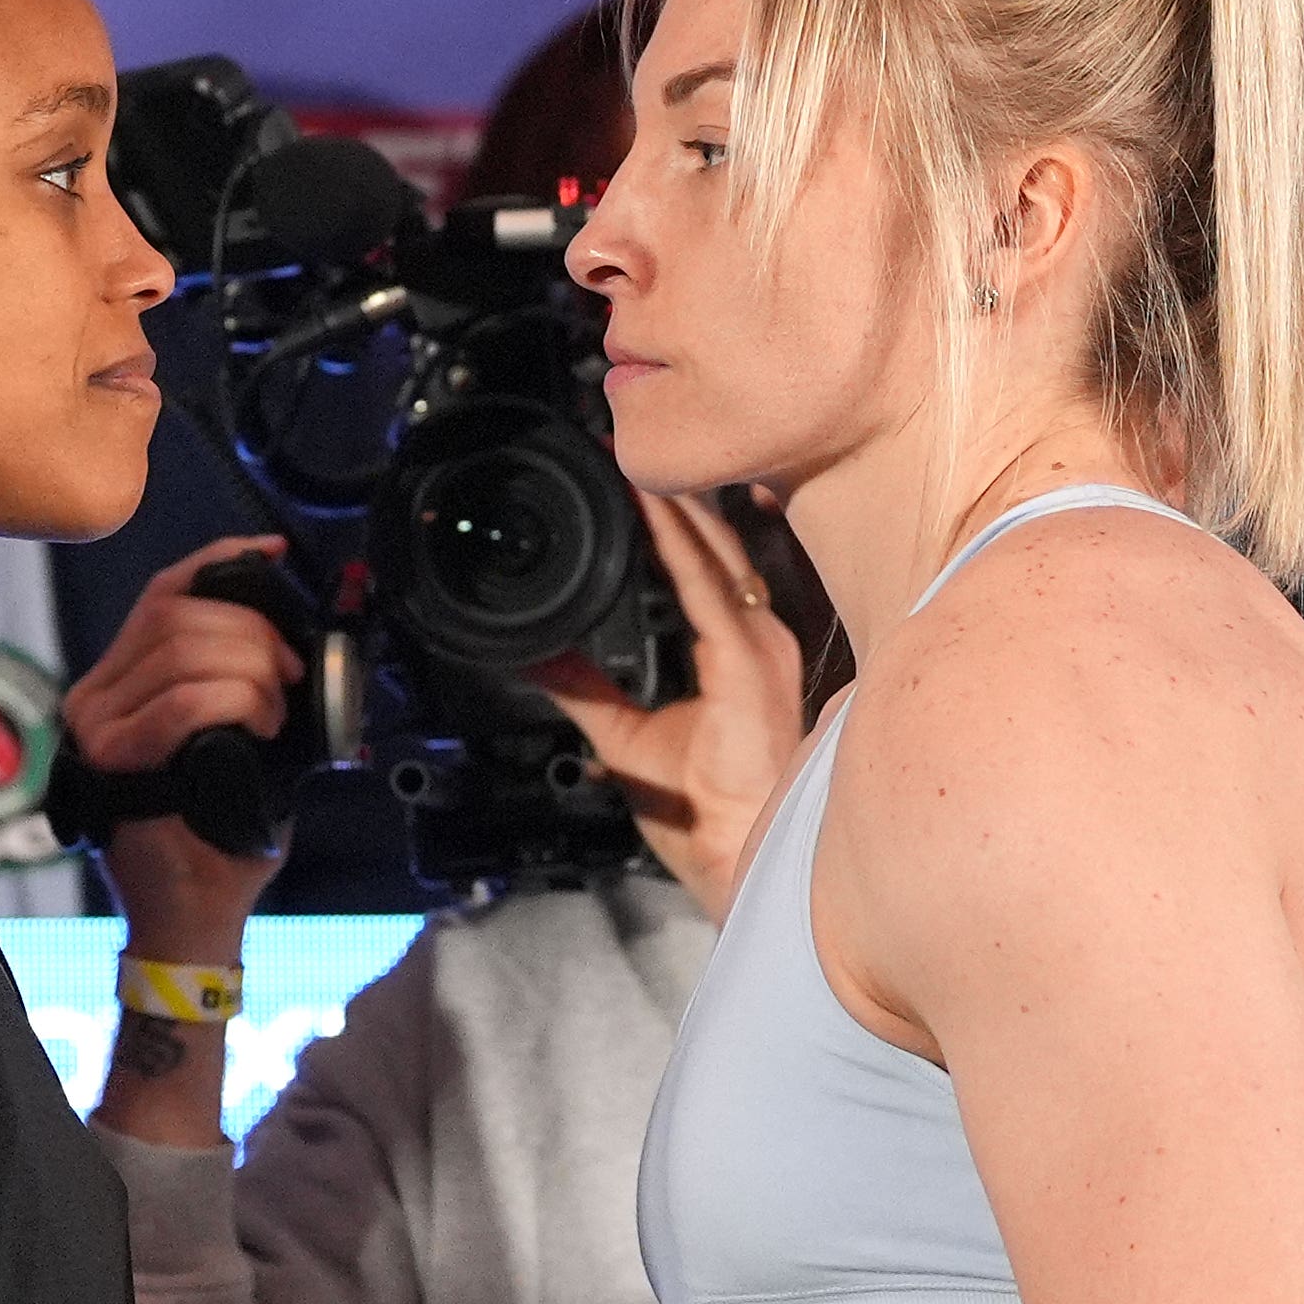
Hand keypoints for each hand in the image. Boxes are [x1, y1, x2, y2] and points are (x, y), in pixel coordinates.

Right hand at [61, 536, 298, 959]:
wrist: (194, 915)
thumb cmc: (219, 833)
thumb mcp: (237, 739)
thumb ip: (237, 682)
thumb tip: (286, 632)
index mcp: (121, 681)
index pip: (163, 593)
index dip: (220, 564)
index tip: (275, 558)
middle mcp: (96, 695)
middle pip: (177, 613)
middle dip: (253, 630)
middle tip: (289, 675)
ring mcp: (97, 726)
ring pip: (182, 650)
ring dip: (251, 672)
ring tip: (275, 714)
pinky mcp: (111, 758)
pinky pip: (180, 703)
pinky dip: (235, 702)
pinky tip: (261, 726)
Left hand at [527, 488, 813, 923]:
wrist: (736, 854)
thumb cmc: (707, 813)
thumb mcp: (627, 741)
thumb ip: (587, 693)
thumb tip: (541, 659)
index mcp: (739, 655)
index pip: (704, 571)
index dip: (672, 524)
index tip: (635, 484)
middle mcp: (759, 642)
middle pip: (717, 549)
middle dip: (676, 499)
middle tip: (629, 448)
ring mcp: (762, 648)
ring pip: (718, 555)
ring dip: (678, 505)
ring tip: (637, 460)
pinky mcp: (751, 662)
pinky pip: (711, 587)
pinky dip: (681, 544)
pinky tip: (656, 508)